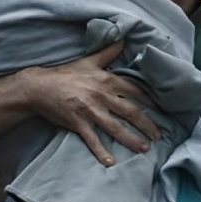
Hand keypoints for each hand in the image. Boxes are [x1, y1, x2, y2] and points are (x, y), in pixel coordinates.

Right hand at [20, 41, 160, 165]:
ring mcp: (89, 110)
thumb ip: (108, 51)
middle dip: (147, 124)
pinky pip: (92, 139)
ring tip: (144, 149)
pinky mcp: (77, 122)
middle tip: (158, 136)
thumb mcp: (89, 60)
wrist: (38, 86)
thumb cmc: (65, 74)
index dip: (150, 101)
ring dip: (131, 139)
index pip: (135, 90)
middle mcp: (101, 95)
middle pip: (130, 111)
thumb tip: (124, 39)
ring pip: (115, 127)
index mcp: (106, 79)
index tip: (162, 110)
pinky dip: (101, 151)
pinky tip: (110, 162)